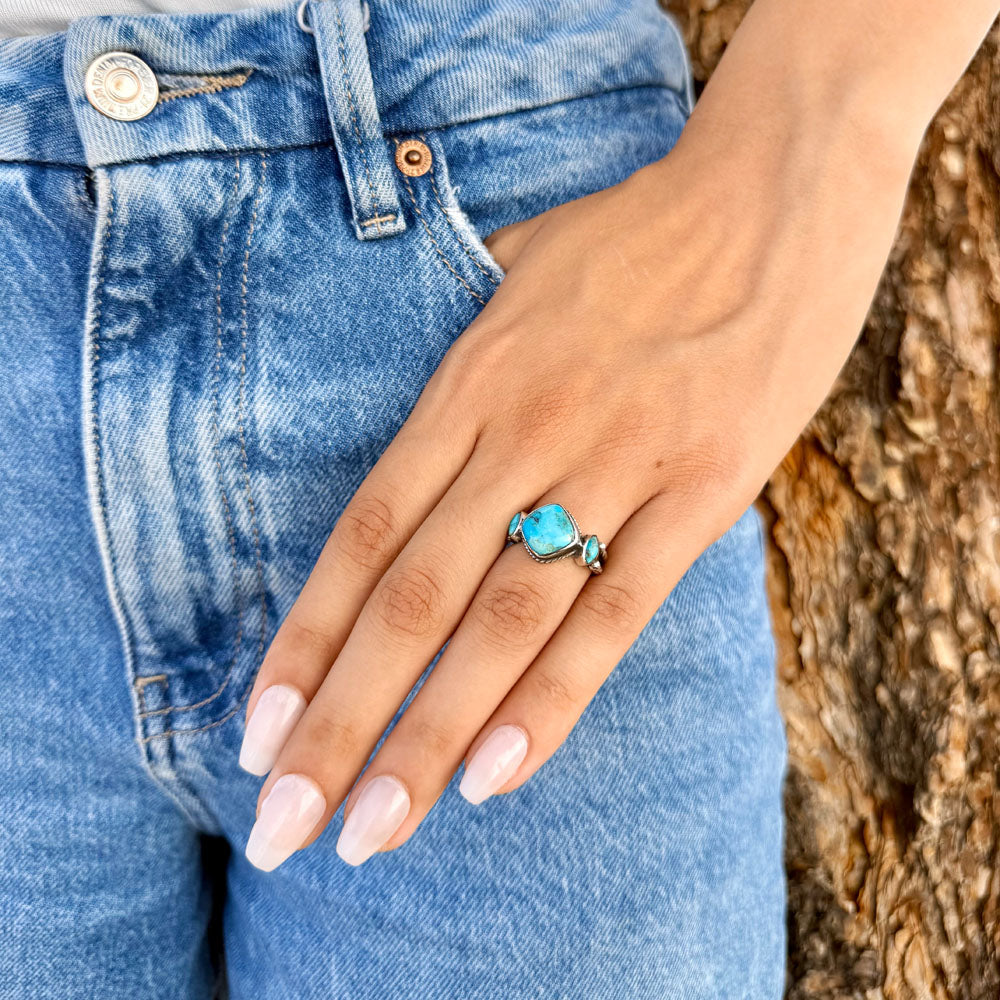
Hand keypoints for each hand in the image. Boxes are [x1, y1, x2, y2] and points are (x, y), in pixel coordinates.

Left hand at [237, 0, 972, 864]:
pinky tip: (495, 775)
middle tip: (284, 828)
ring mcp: (615, 461)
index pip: (362, 536)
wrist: (770, 190)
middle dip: (342, 722)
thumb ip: (460, 358)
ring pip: (503, 622)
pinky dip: (553, 698)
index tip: (257, 734)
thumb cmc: (635, 236)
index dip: (302, 641)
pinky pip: (617, 610)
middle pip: (413, 600)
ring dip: (430, 736)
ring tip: (373, 831)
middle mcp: (526, 430)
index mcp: (470, 383)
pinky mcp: (703, 487)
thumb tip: (418, 424)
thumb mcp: (515, 275)